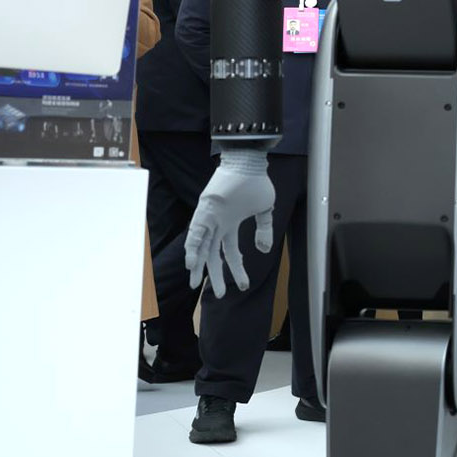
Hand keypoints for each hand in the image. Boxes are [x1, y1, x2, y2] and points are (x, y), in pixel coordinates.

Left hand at [185, 148, 274, 297]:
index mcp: (230, 225)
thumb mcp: (265, 209)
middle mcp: (217, 225)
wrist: (249, 162)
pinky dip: (193, 246)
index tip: (244, 285)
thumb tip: (264, 250)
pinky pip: (196, 231)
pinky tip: (191, 261)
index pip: (231, 252)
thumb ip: (264, 229)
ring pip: (201, 247)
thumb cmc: (256, 181)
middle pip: (214, 255)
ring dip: (198, 265)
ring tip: (195, 283)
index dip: (237, 269)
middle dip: (216, 275)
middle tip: (218, 294)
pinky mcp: (205, 210)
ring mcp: (210, 218)